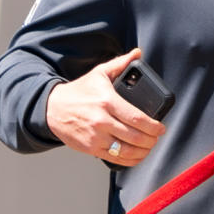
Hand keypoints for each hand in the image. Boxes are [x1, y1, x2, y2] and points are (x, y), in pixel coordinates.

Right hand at [45, 48, 165, 164]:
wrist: (53, 109)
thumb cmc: (78, 92)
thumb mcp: (99, 73)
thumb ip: (120, 63)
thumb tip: (137, 53)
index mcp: (107, 102)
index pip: (137, 118)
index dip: (154, 126)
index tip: (161, 128)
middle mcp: (102, 121)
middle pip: (135, 137)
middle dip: (151, 140)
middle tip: (156, 137)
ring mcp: (96, 137)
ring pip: (127, 151)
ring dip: (143, 152)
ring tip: (149, 146)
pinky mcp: (91, 149)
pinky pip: (116, 159)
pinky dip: (130, 160)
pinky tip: (136, 155)